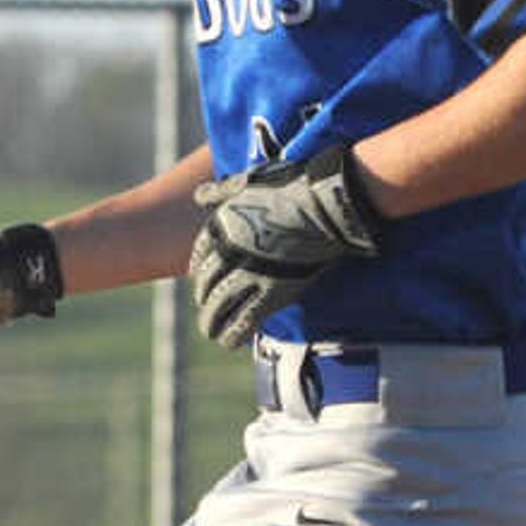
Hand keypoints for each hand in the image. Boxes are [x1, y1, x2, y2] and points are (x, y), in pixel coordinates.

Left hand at [188, 131, 380, 346]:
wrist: (325, 204)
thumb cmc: (294, 186)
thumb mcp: (250, 182)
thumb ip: (222, 191)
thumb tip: (199, 194)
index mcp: (223, 225)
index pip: (199, 255)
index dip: (199, 271)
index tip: (201, 279)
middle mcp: (230, 251)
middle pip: (207, 282)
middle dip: (204, 298)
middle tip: (206, 308)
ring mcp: (250, 273)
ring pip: (220, 305)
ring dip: (211, 322)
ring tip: (211, 331)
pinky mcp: (272, 292)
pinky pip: (244, 320)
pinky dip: (233, 334)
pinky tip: (228, 342)